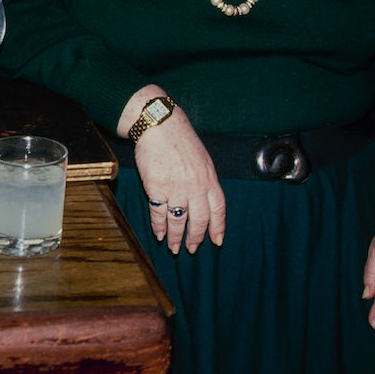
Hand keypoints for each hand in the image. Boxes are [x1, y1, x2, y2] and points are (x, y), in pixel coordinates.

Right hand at [135, 109, 225, 254]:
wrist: (159, 124)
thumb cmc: (180, 138)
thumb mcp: (201, 158)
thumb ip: (204, 179)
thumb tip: (204, 200)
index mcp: (209, 177)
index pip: (218, 209)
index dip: (218, 227)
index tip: (217, 240)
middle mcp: (195, 185)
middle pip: (199, 219)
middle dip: (195, 237)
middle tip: (191, 249)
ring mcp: (176, 188)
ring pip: (178, 220)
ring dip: (176, 237)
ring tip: (174, 247)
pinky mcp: (157, 187)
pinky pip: (159, 213)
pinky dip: (159, 226)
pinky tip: (159, 234)